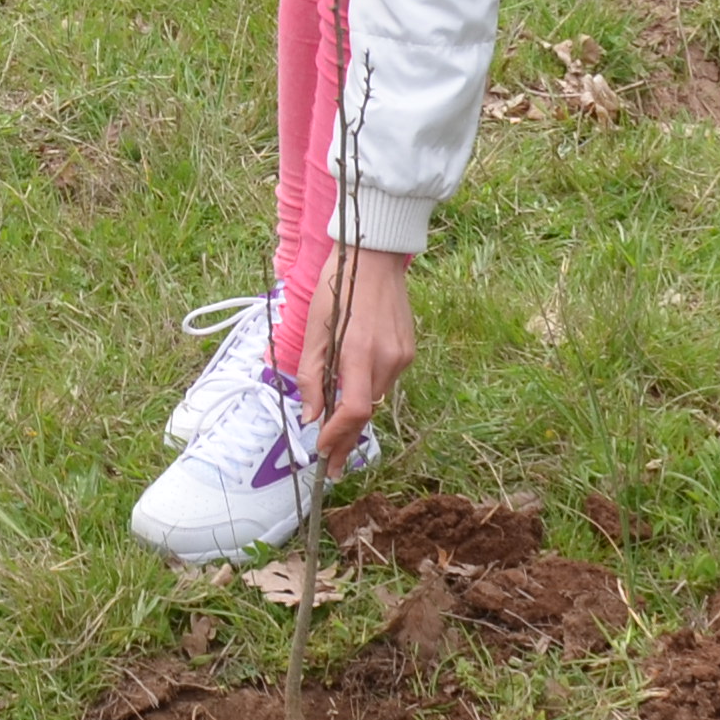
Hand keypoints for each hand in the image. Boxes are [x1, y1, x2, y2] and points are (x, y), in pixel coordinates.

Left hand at [287, 249, 415, 468]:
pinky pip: (386, 379)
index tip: (323, 453)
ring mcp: (402, 355)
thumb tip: (311, 415)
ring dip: (356, 412)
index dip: (338, 436)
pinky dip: (368, 388)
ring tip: (335, 423)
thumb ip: (312, 375)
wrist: (374, 257)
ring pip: (377, 396)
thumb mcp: (314, 330)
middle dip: (346, 437)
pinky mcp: (409, 350)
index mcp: (359, 351)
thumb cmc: (338, 287)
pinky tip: (355, 381)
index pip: (354, 409)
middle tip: (331, 462)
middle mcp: (387, 357)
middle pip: (367, 410)